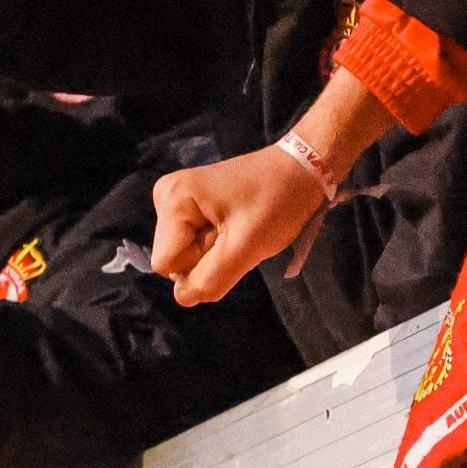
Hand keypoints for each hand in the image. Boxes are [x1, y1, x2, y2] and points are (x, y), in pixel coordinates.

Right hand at [151, 145, 331, 303]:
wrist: (300, 170)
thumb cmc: (278, 202)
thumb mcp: (247, 247)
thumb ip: (210, 279)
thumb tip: (184, 297)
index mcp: (173, 198)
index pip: (166, 264)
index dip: (201, 264)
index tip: (230, 238)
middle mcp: (166, 196)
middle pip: (174, 260)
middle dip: (207, 258)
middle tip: (238, 233)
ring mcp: (177, 201)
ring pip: (184, 256)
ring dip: (214, 252)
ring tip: (239, 227)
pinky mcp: (190, 206)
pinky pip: (193, 245)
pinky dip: (217, 244)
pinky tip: (235, 225)